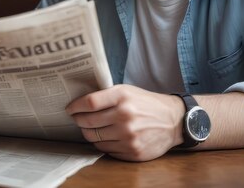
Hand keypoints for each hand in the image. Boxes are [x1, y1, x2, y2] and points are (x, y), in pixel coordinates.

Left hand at [66, 84, 183, 160]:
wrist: (173, 121)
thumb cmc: (146, 103)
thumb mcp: (127, 91)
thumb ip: (106, 96)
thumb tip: (80, 102)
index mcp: (122, 97)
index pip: (89, 103)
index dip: (75, 106)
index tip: (70, 109)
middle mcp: (125, 116)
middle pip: (87, 122)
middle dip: (79, 121)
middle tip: (78, 119)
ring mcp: (129, 136)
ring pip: (94, 138)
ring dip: (89, 133)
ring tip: (92, 128)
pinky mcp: (132, 151)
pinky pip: (106, 149)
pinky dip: (103, 143)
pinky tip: (107, 137)